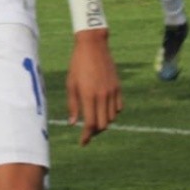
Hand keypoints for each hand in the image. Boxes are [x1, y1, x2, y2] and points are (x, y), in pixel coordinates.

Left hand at [66, 29, 121, 145]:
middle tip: (87, 132)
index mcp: (88, 96)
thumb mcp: (71, 84)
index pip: (90, 124)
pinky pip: (118, 108)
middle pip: (103, 124)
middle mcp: (102, 96)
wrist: (93, 46)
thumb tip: (72, 123)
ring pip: (111, 118)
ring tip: (95, 121)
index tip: (82, 142)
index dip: (87, 136)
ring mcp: (112, 92)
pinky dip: (112, 113)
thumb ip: (72, 105)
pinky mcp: (118, 87)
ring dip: (103, 123)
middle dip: (95, 132)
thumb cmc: (77, 65)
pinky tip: (104, 111)